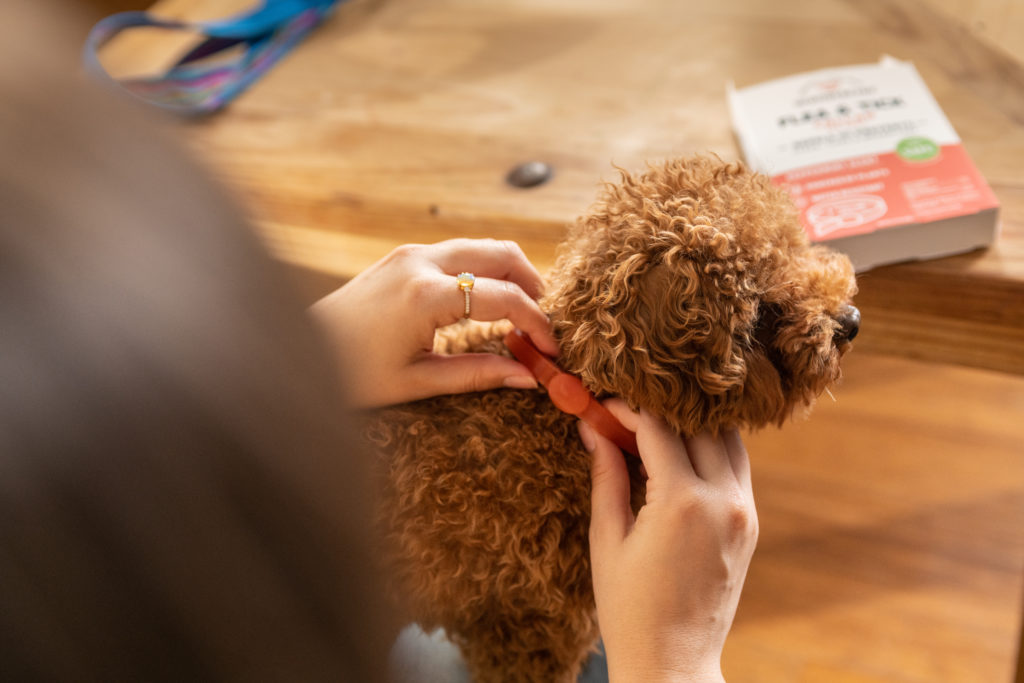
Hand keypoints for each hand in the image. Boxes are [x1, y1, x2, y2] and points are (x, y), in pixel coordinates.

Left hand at [310, 239, 558, 407]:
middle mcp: (421, 263)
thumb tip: (529, 378)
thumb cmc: (349, 373)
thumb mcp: (417, 381)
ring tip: (523, 313)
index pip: (505, 298)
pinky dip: (483, 271)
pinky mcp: (402, 255)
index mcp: (424, 296)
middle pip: (502, 254)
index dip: (538, 324)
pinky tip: (487, 303)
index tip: (552, 351)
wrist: (296, 350)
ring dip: (511, 274)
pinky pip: (458, 253)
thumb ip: (478, 375)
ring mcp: (410, 253)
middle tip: (546, 322)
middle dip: (534, 285)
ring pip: (482, 247)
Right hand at [582, 404, 757, 682]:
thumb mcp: (607, 539)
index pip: (657, 426)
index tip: (601, 404)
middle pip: (698, 423)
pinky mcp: (750, 524)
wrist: (673, 663)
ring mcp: (743, 512)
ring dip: (692, 425)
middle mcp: (722, 500)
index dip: (626, 408)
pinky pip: (736, 467)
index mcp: (682, 503)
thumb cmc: (628, 608)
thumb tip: (594, 427)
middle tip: (625, 414)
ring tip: (654, 430)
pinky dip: (712, 449)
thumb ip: (606, 475)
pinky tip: (680, 454)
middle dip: (660, 410)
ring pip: (728, 439)